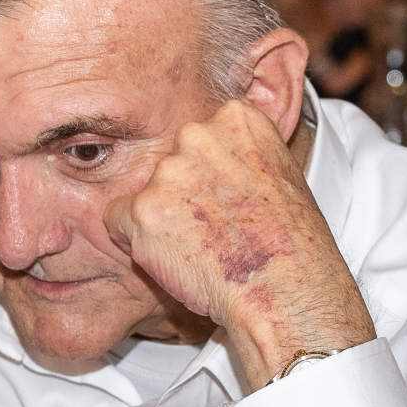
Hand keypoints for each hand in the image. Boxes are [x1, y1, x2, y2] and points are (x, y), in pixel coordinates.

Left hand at [103, 99, 375, 387]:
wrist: (283, 289)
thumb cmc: (290, 245)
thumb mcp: (280, 175)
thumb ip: (238, 156)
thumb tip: (209, 164)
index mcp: (236, 118)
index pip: (199, 137)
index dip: (211, 175)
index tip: (229, 200)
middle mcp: (198, 134)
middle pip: (170, 161)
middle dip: (183, 193)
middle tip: (213, 229)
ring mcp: (169, 170)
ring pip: (144, 192)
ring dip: (162, 218)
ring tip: (202, 246)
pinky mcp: (143, 207)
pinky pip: (116, 219)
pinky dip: (134, 241)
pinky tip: (175, 256)